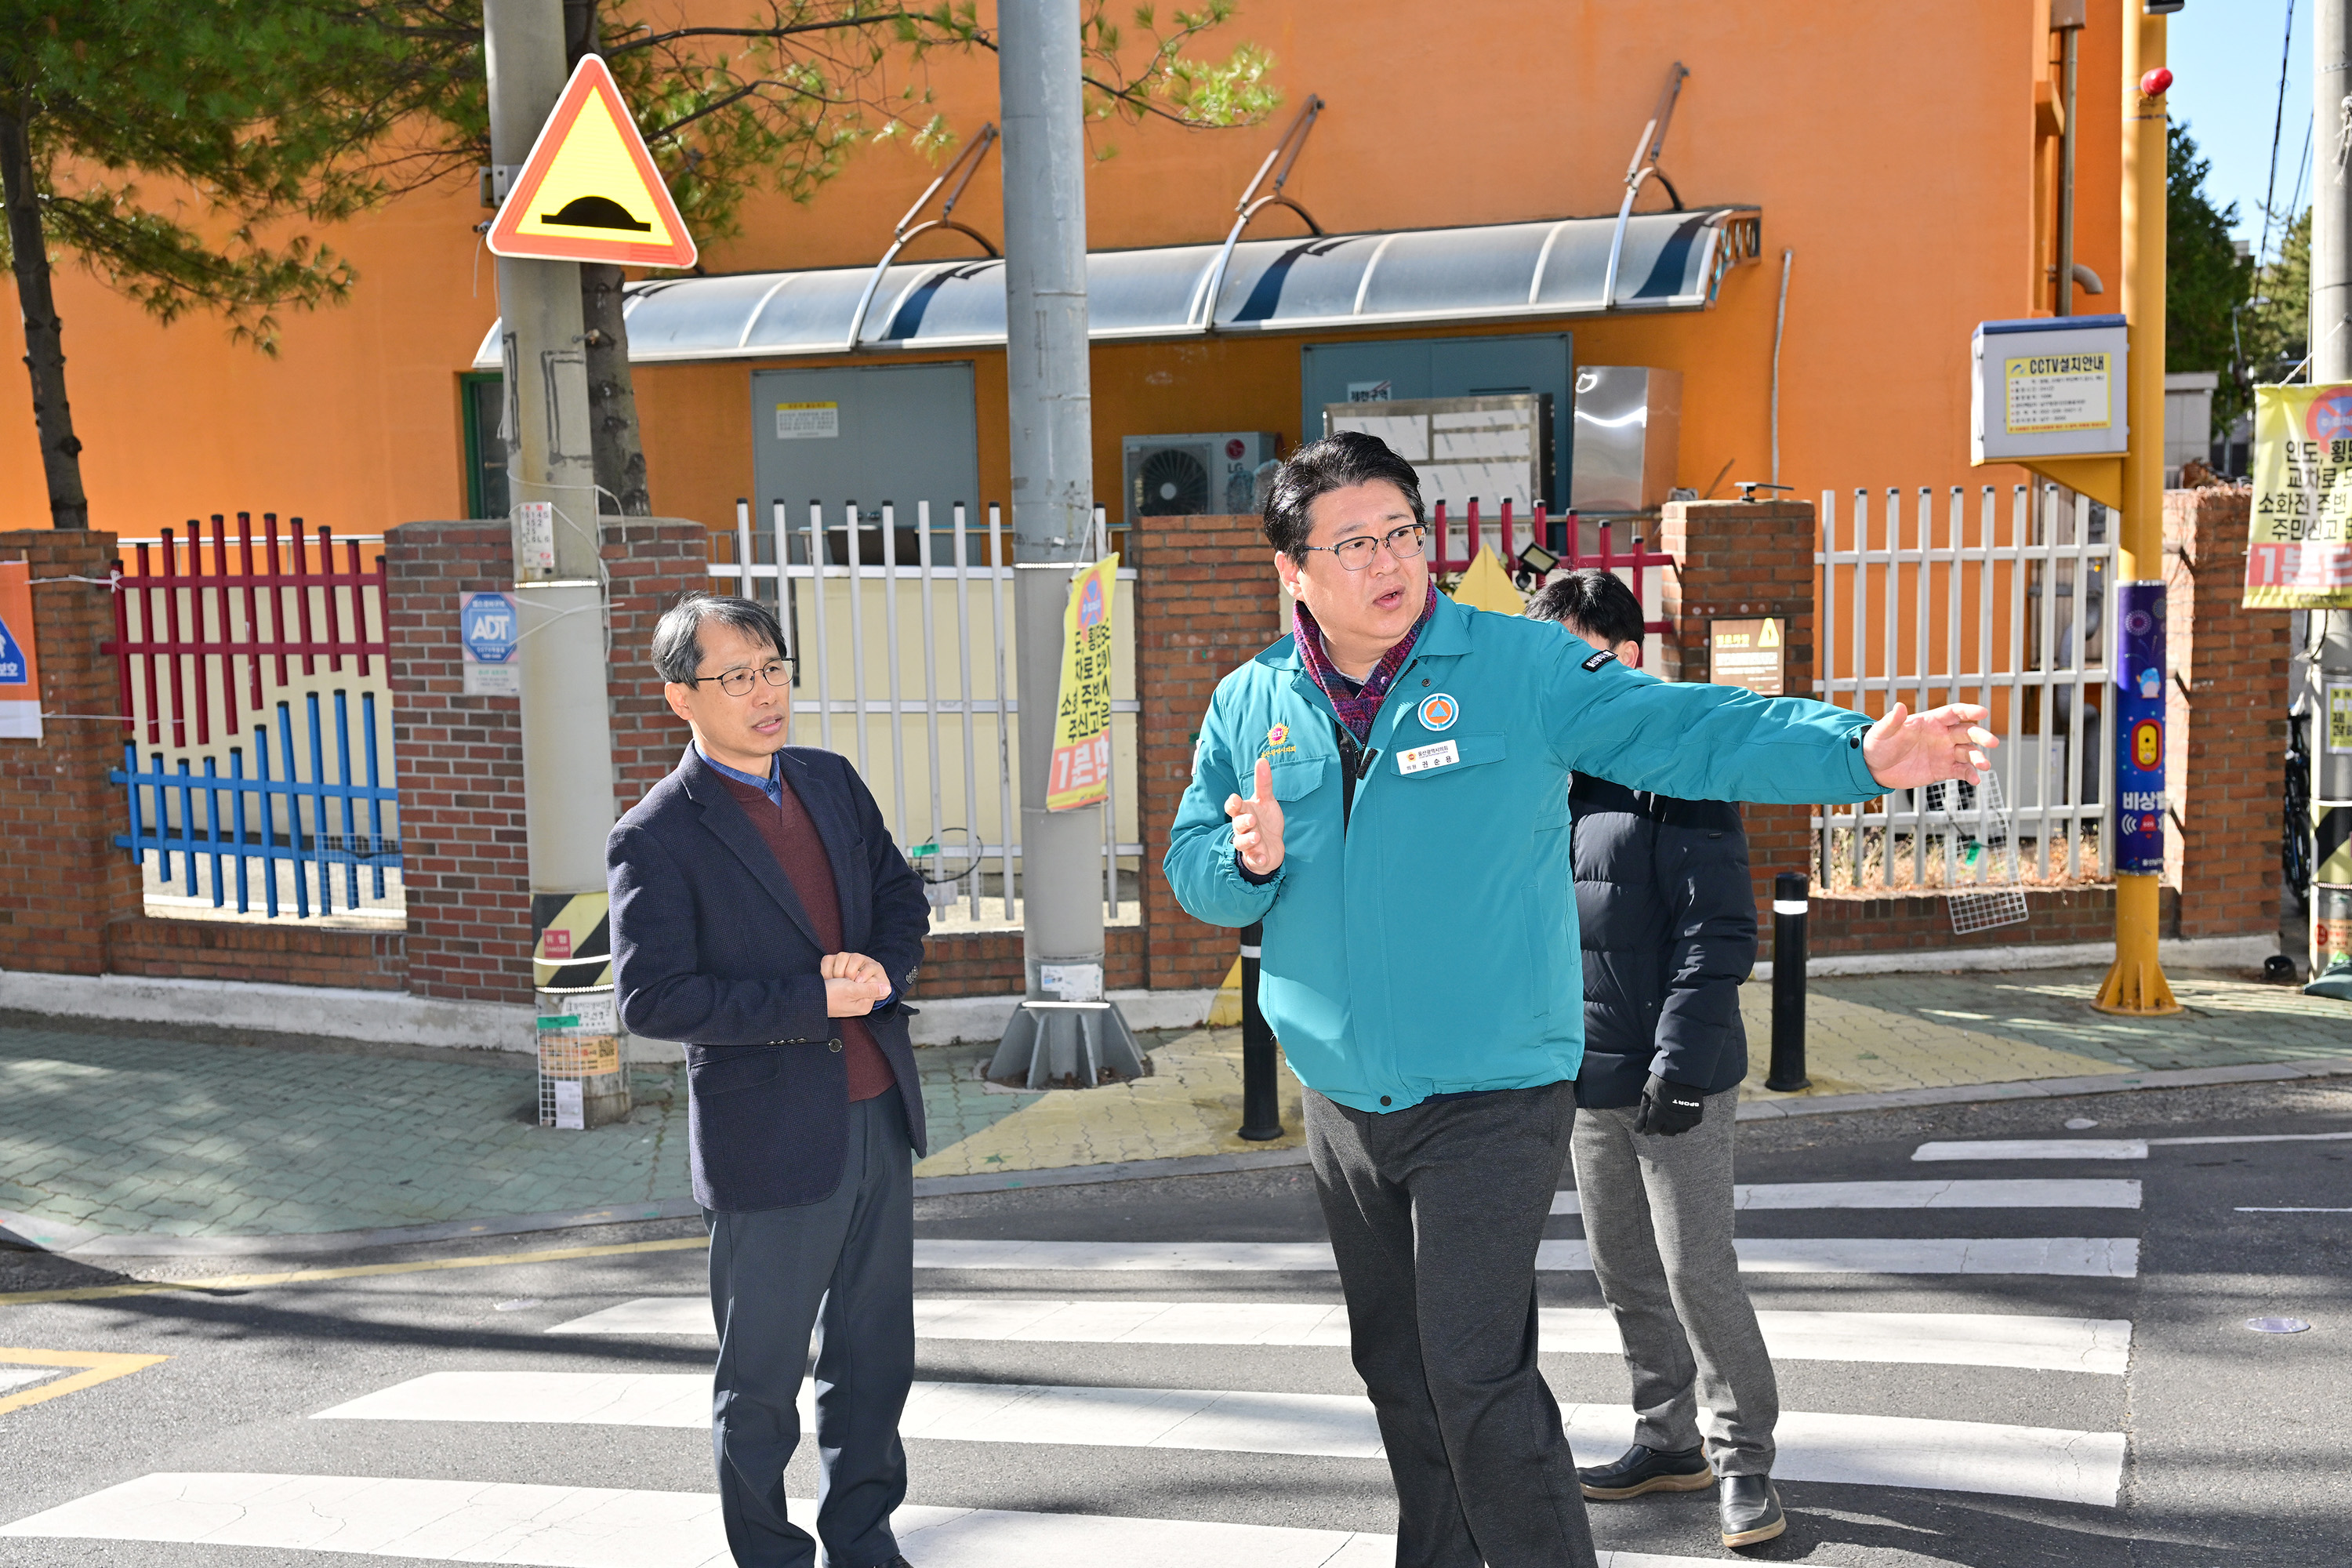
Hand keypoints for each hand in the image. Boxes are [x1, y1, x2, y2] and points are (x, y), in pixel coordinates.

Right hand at [821, 952, 889, 1015]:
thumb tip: (888, 989)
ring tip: (832, 982)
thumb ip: (871, 989)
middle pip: (860, 973)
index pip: (872, 981)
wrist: (806, 999)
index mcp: (864, 1002)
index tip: (852, 982)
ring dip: (838, 970)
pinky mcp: (834, 982)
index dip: (862, 977)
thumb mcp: (852, 991)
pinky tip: (826, 979)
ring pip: (847, 967)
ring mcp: (844, 989)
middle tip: (841, 982)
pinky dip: (829, 970)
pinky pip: (836, 967)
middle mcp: (856, 997)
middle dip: (849, 973)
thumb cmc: (829, 997)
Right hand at [1224, 756, 1286, 875]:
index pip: (1233, 807)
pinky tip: (1263, 859)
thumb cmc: (1265, 821)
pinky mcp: (1256, 858)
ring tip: (1257, 837)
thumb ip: (1263, 783)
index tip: (1235, 799)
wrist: (1271, 847)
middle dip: (1242, 822)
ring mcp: (1248, 844)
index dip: (1232, 804)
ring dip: (1248, 840)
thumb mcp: (1266, 801)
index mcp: (1244, 812)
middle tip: (1251, 819)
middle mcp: (1243, 828)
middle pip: (1237, 824)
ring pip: (1242, 842)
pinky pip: (1254, 859)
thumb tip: (1262, 759)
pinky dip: (1258, 859)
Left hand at [1633, 1074, 1705, 1136]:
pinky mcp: (1696, 1116)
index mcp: (1658, 1115)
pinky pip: (1690, 1125)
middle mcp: (1672, 1121)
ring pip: (1679, 1130)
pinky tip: (1682, 1111)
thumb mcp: (1647, 1095)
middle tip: (1662, 1115)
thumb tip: (1637, 1131)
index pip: (1652, 1130)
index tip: (1652, 1119)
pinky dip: (1686, 1120)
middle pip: (1666, 1132)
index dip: (1650, 1124)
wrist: (1683, 1071)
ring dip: (1674, 1125)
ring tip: (1673, 1113)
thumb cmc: (1661, 1081)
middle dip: (1662, 1125)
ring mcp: (1685, 1120)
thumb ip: (1642, 1114)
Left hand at [1861, 702, 1997, 789]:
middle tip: (1992, 742)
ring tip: (1984, 765)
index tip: (1982, 712)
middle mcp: (1942, 735)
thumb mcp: (1883, 731)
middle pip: (1967, 732)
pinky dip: (1969, 775)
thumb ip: (1893, 720)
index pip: (1954, 713)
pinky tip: (1975, 780)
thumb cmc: (1878, 744)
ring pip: (1967, 753)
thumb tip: (1899, 706)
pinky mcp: (1941, 770)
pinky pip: (1960, 771)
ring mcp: (1943, 753)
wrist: (1873, 768)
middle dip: (1981, 736)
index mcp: (1930, 721)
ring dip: (1978, 757)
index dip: (1969, 711)